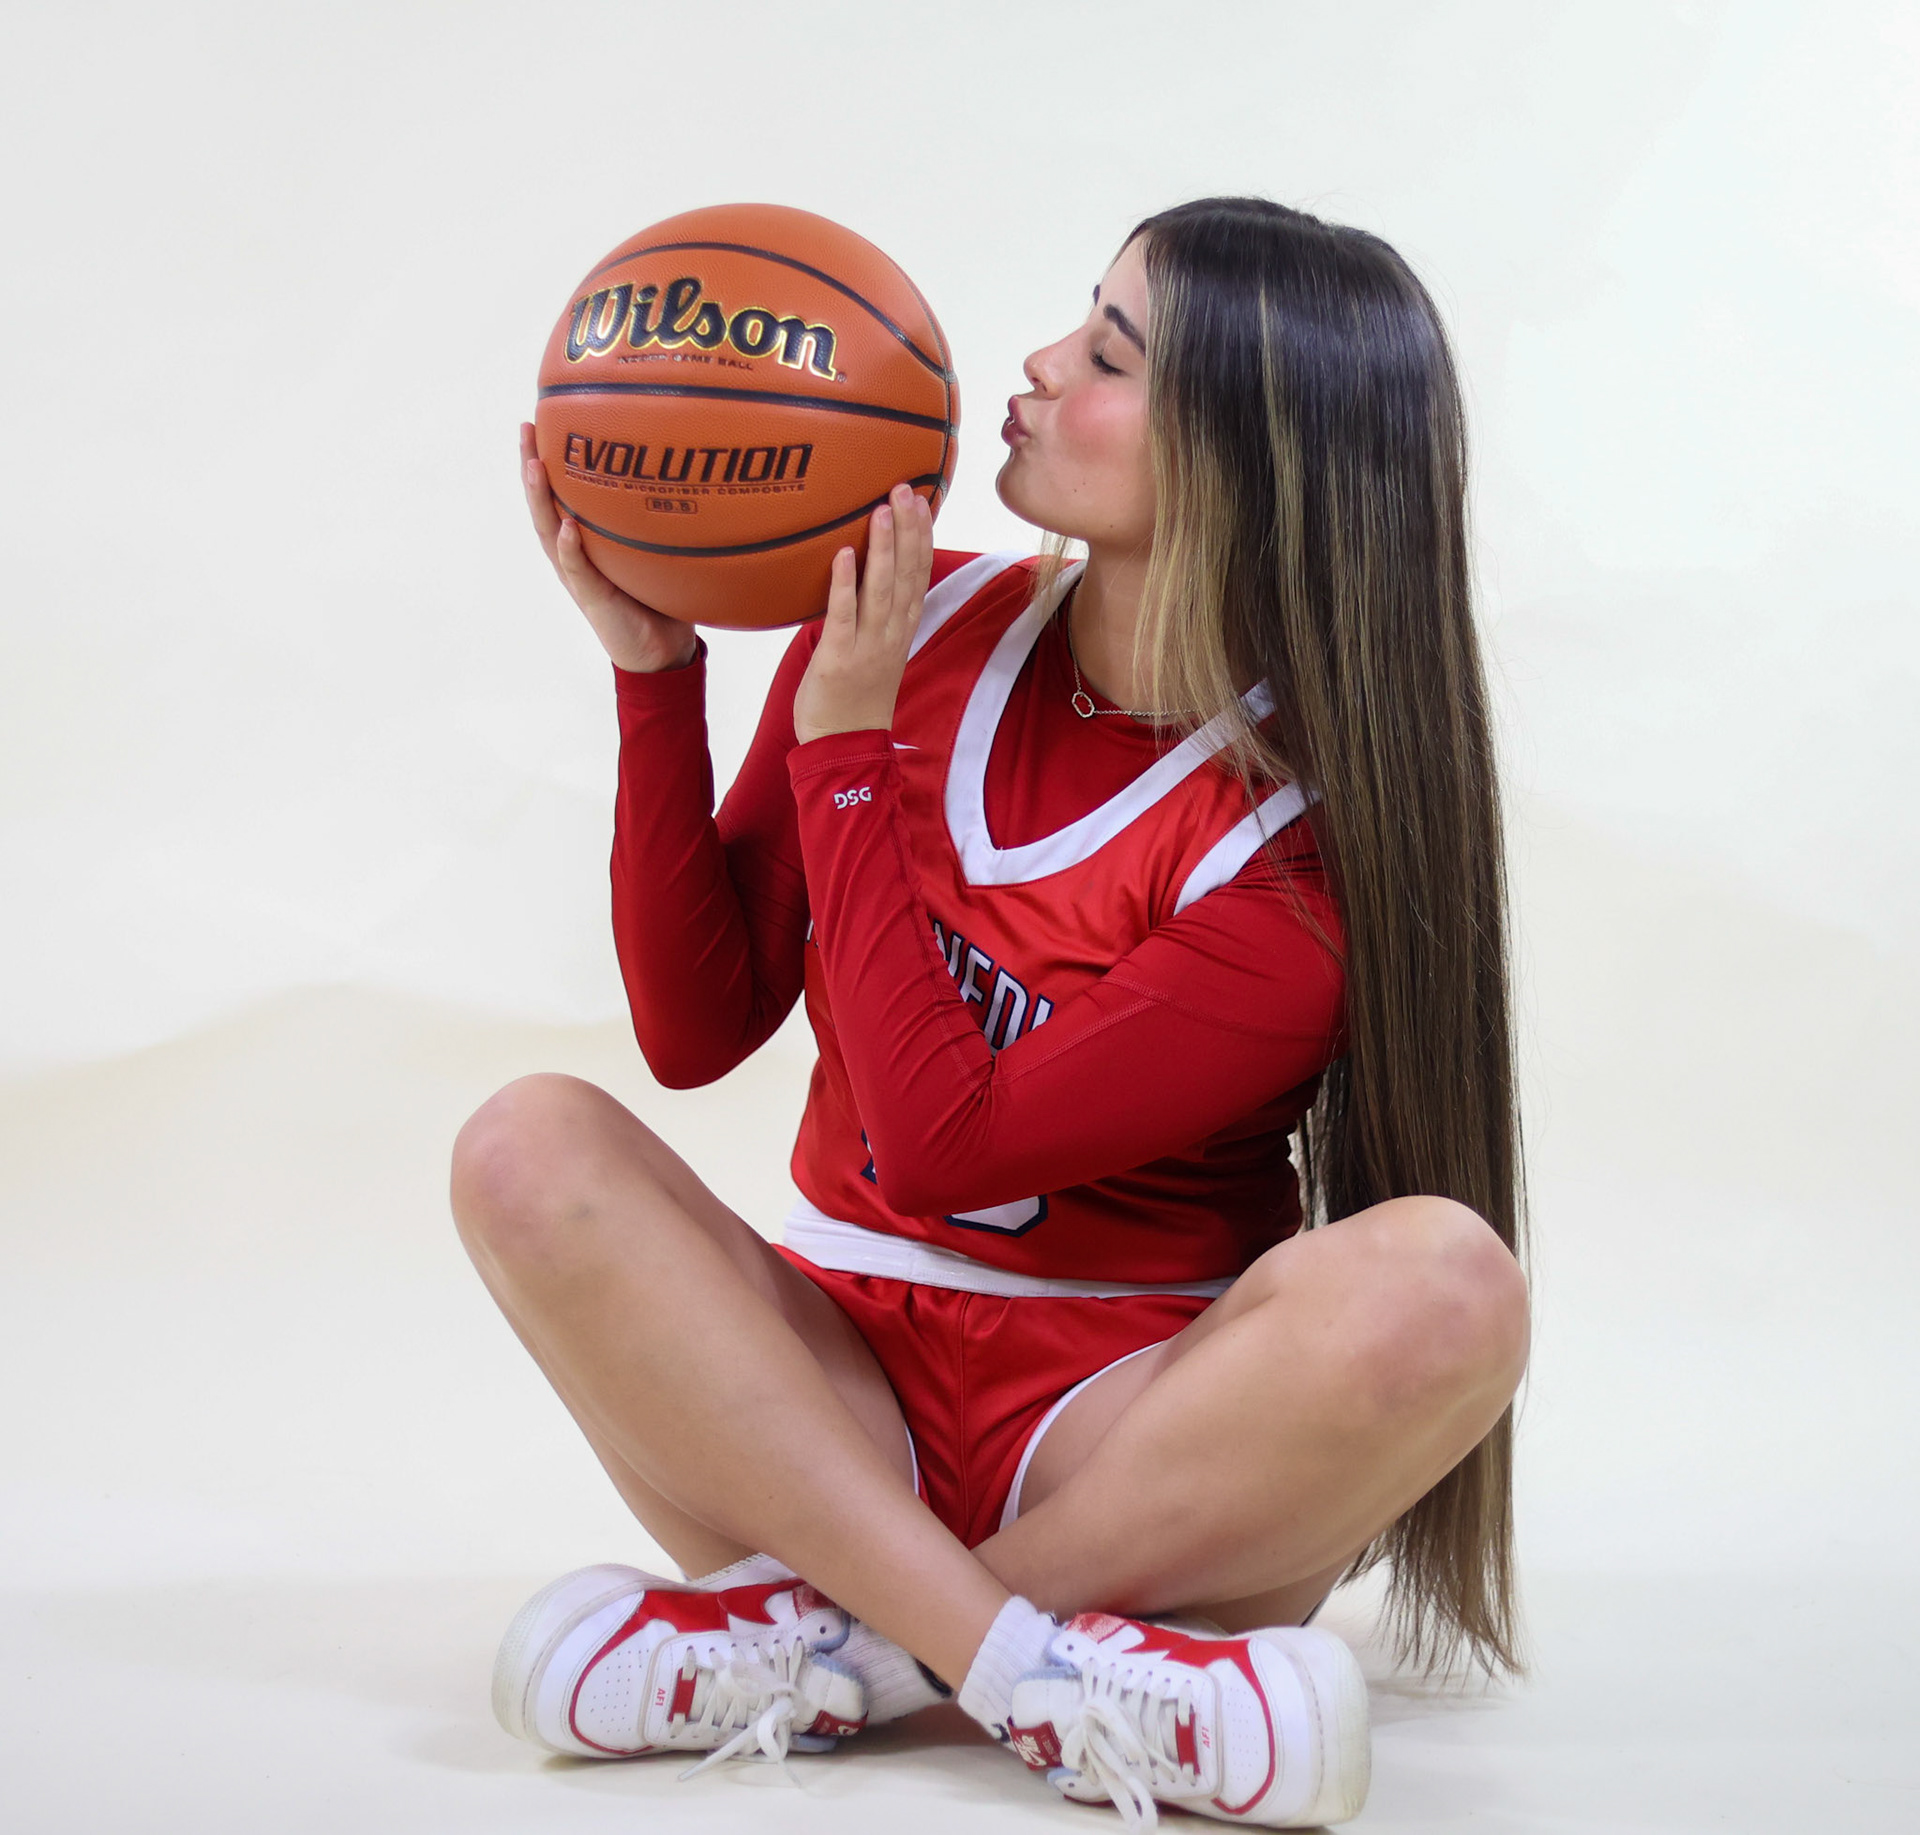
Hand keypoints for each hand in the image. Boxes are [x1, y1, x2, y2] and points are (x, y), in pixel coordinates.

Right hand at [519, 422, 697, 672]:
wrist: (663, 651)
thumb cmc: (662, 597)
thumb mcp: (661, 549)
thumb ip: (662, 518)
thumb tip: (694, 470)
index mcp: (586, 539)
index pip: (560, 492)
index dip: (546, 457)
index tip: (540, 417)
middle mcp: (574, 553)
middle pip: (543, 503)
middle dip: (531, 465)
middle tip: (526, 428)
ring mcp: (579, 576)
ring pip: (548, 531)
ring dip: (540, 499)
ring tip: (534, 465)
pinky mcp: (592, 600)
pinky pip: (578, 571)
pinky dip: (570, 549)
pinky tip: (566, 529)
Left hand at [792, 484, 933, 743]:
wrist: (844, 748)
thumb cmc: (852, 699)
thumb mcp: (872, 652)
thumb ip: (871, 616)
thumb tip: (857, 577)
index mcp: (900, 631)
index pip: (919, 576)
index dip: (922, 538)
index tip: (922, 501)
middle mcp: (890, 634)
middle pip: (907, 576)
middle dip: (909, 532)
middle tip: (906, 490)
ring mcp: (868, 646)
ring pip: (882, 591)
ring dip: (884, 548)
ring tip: (882, 510)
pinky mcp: (840, 658)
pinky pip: (844, 616)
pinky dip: (846, 584)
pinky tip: (845, 554)